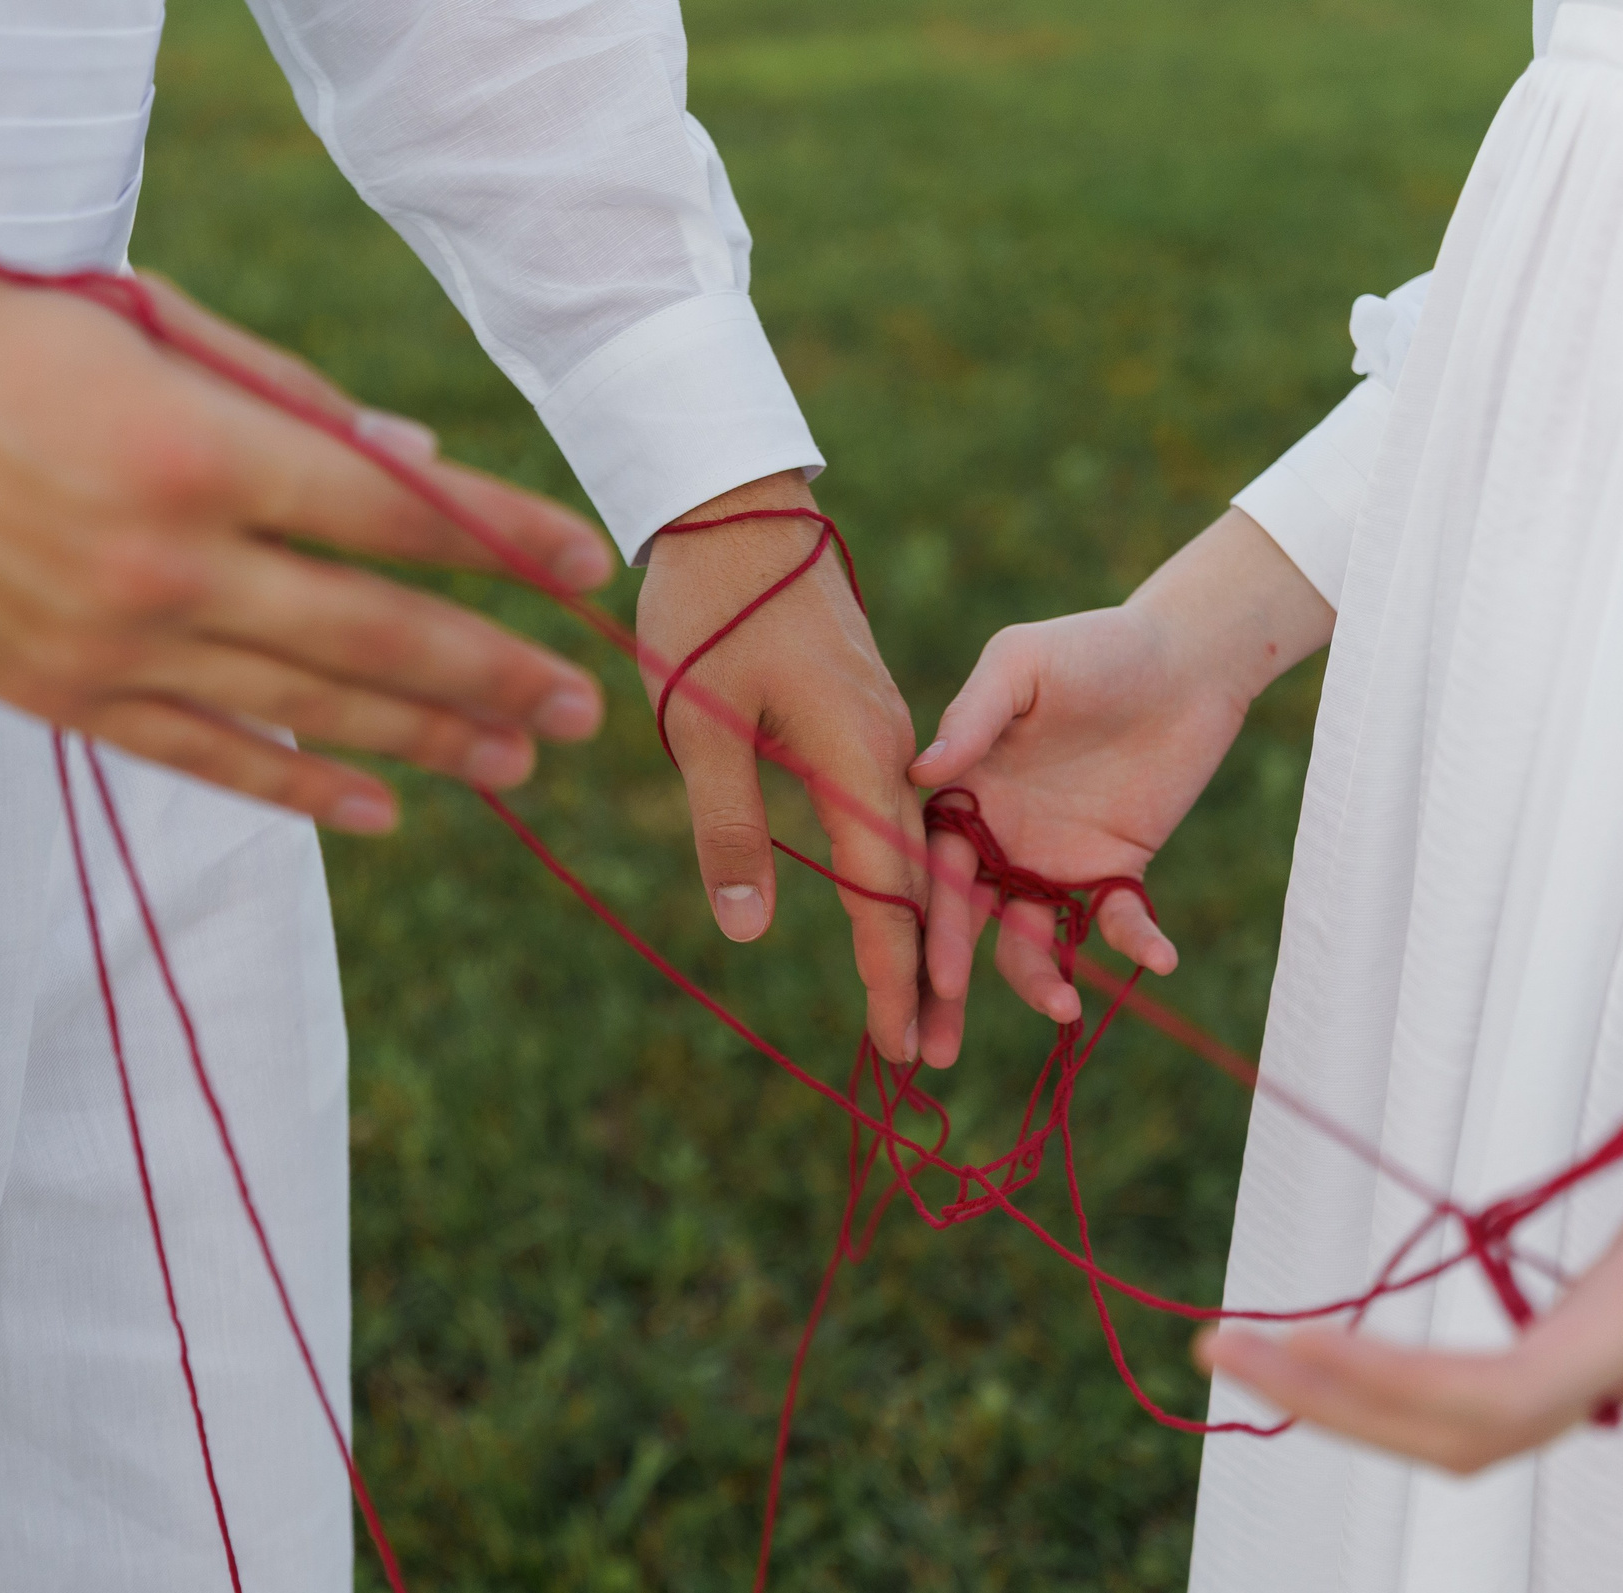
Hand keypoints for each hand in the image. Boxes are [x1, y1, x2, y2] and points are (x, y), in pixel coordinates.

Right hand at [0, 260, 616, 833]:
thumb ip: (284, 398)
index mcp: (200, 448)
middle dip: (495, 671)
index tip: (583, 567)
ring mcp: (119, 642)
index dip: (501, 540)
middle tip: (583, 707)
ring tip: (518, 761)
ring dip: (426, 740)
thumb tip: (408, 458)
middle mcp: (174, 561)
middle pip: (377, 633)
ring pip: (308, 709)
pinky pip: (208, 756)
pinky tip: (379, 808)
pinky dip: (299, 785)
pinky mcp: (67, 696)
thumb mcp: (139, 327)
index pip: (395, 511)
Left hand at [636, 471, 924, 1060]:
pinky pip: (896, 811)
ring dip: (912, 928)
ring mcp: (885, 729)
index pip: (885, 892)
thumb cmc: (709, 609)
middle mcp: (891, 749)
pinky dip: (899, 872)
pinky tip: (893, 907)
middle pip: (914, 882)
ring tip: (917, 1001)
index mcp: (858, 756)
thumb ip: (729, 826)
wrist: (738, 506)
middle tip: (921, 1056)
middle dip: (920, 973)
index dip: (894, 975)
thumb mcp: (702, 727)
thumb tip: (750, 929)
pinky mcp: (867, 714)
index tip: (900, 1047)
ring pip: (909, 849)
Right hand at [909, 509, 1329, 1066]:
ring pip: (1029, 939)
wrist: (1187, 656)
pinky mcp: (1114, 870)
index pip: (926, 867)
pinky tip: (1158, 958)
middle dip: (951, 978)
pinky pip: (1115, 921)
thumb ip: (974, 714)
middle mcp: (995, 836)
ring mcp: (1052, 859)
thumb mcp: (1023, 662)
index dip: (923, 919)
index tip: (926, 967)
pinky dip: (1133, 943)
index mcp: (959, 792)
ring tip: (1063, 1009)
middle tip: (946, 1034)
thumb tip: (920, 772)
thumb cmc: (1094, 647)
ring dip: (1039, 980)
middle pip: (963, 919)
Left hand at [1199, 966, 1622, 1474]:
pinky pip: (1478, 1384)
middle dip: (1337, 1403)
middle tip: (1214, 1351)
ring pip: (1465, 1420)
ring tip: (1238, 1349)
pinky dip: (1387, 1373)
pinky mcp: (1601, 1319)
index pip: (1505, 1394)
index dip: (1389, 1384)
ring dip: (1348, 1397)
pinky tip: (1321, 1343)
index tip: (1283, 1341)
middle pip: (1467, 1430)